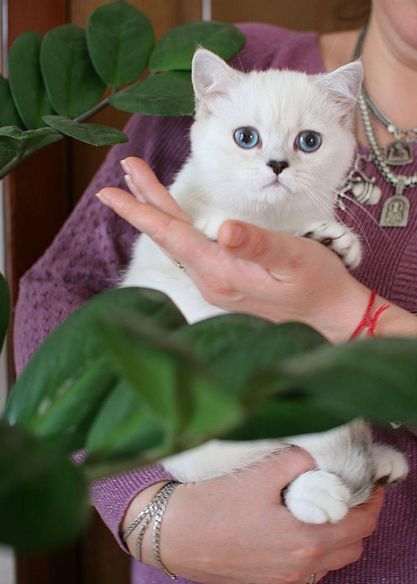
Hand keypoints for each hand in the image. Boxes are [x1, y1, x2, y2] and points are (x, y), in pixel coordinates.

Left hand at [98, 157, 370, 342]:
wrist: (331, 318)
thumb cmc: (318, 285)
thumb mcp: (294, 259)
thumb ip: (259, 245)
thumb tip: (224, 229)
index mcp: (222, 273)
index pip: (172, 236)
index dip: (141, 211)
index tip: (111, 192)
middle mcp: (211, 281)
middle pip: (169, 235)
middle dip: (144, 201)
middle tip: (124, 170)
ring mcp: (216, 285)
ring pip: (177, 242)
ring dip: (158, 211)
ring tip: (140, 185)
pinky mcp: (224, 284)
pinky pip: (190, 251)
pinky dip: (175, 228)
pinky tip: (171, 219)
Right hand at [122, 448, 383, 583]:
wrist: (173, 536)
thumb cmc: (213, 505)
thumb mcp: (258, 474)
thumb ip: (295, 461)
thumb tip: (316, 455)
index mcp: (305, 541)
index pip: (362, 523)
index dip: (373, 499)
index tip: (371, 481)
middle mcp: (302, 568)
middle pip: (353, 545)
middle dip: (360, 517)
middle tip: (349, 490)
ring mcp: (286, 580)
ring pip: (333, 560)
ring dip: (339, 535)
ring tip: (325, 506)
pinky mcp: (270, 583)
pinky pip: (311, 569)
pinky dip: (317, 548)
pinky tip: (298, 525)